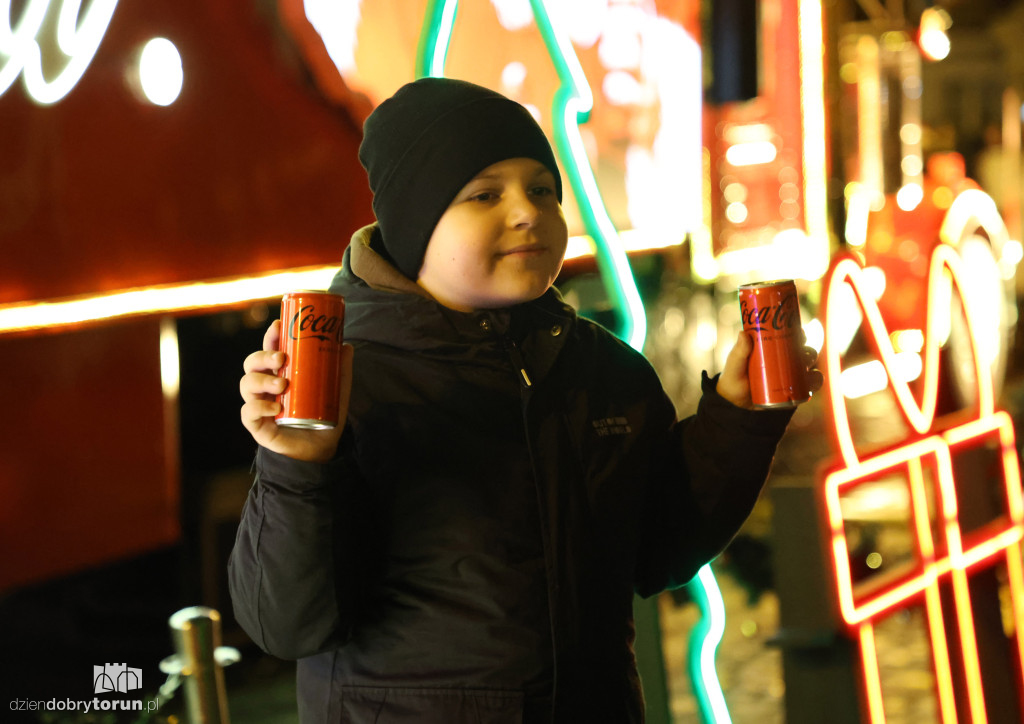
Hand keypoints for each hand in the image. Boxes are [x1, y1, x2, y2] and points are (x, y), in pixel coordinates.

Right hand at [240, 319, 353, 462]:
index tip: (278, 325)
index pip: (269, 350)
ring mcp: (259, 404)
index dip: (270, 336)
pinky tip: (275, 407)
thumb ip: (341, 369)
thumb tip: (347, 345)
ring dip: (262, 380)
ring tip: (282, 384)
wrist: (322, 447)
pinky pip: (248, 412)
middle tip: (282, 358)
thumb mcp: (336, 390)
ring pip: (247, 384)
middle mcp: (265, 386)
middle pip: (252, 363)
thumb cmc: (323, 414)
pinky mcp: (257, 425)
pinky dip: (259, 407)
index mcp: (279, 373)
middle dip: (263, 356)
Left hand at [716, 330, 822, 408]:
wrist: (737, 406)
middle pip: (804, 349)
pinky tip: (810, 382)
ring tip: (804, 368)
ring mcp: (792, 373)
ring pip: (810, 364)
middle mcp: (785, 358)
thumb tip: (743, 333)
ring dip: (812, 364)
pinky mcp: (796, 388)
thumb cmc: (734, 380)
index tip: (800, 333)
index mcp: (773, 346)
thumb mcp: (735, 366)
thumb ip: (739, 352)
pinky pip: (812, 383)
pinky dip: (815, 381)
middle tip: (801, 353)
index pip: (790, 335)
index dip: (799, 332)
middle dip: (807, 349)